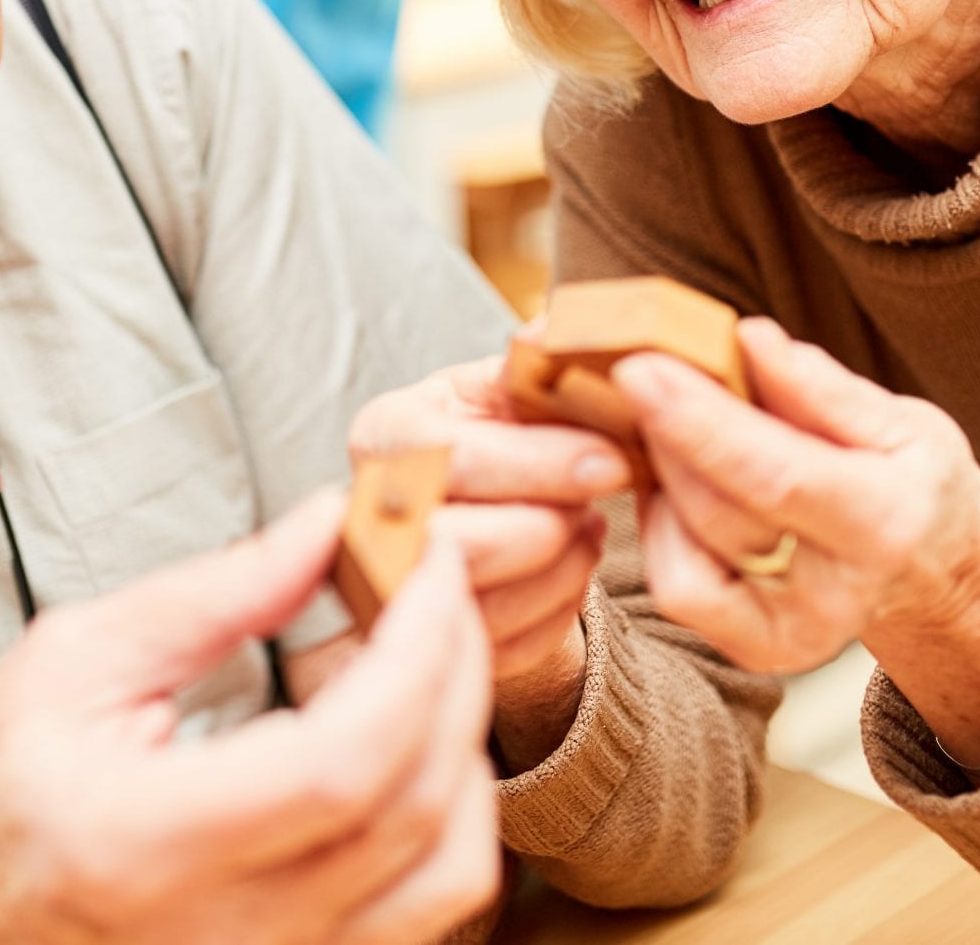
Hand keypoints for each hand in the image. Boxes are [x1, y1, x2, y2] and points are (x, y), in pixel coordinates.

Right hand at [0, 491, 500, 944]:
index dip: (415, 655)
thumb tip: (328, 524)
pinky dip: (449, 820)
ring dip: (466, 749)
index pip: (341, 761)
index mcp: (146, 844)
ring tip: (426, 664)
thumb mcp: (72, 666)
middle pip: (414, 807)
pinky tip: (414, 750)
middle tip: (438, 585)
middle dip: (455, 672)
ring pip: (450, 874)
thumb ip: (211, 596)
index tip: (429, 565)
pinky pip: (429, 915)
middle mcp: (224, 933)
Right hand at [346, 348, 632, 770]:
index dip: (542, 464)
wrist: (480, 506)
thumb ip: (531, 364)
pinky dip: (554, 612)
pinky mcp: (425, 643)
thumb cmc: (498, 436)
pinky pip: (503, 650)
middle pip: (465, 544)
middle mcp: (366, 515)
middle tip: (599, 507)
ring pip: (487, 607)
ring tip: (587, 531)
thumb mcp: (504, 389)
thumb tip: (554, 329)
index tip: (614, 463)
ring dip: (562, 572)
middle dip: (552, 528)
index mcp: (386, 436)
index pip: (455, 459)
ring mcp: (388, 589)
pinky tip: (570, 569)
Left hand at [618, 320, 979, 765]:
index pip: (774, 476)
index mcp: (885, 524)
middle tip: (647, 374)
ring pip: (686, 554)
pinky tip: (683, 486)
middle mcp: (838, 598)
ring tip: (677, 426)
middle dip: (668, 437)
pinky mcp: (756, 652)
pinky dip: (666, 528)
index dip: (699, 422)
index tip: (641, 369)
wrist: (939, 573)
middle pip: (717, 513)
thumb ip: (821, 390)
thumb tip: (750, 341)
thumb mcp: (900, 422)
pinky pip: (678, 589)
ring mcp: (794, 639)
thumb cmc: (913, 483)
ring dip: (664, 478)